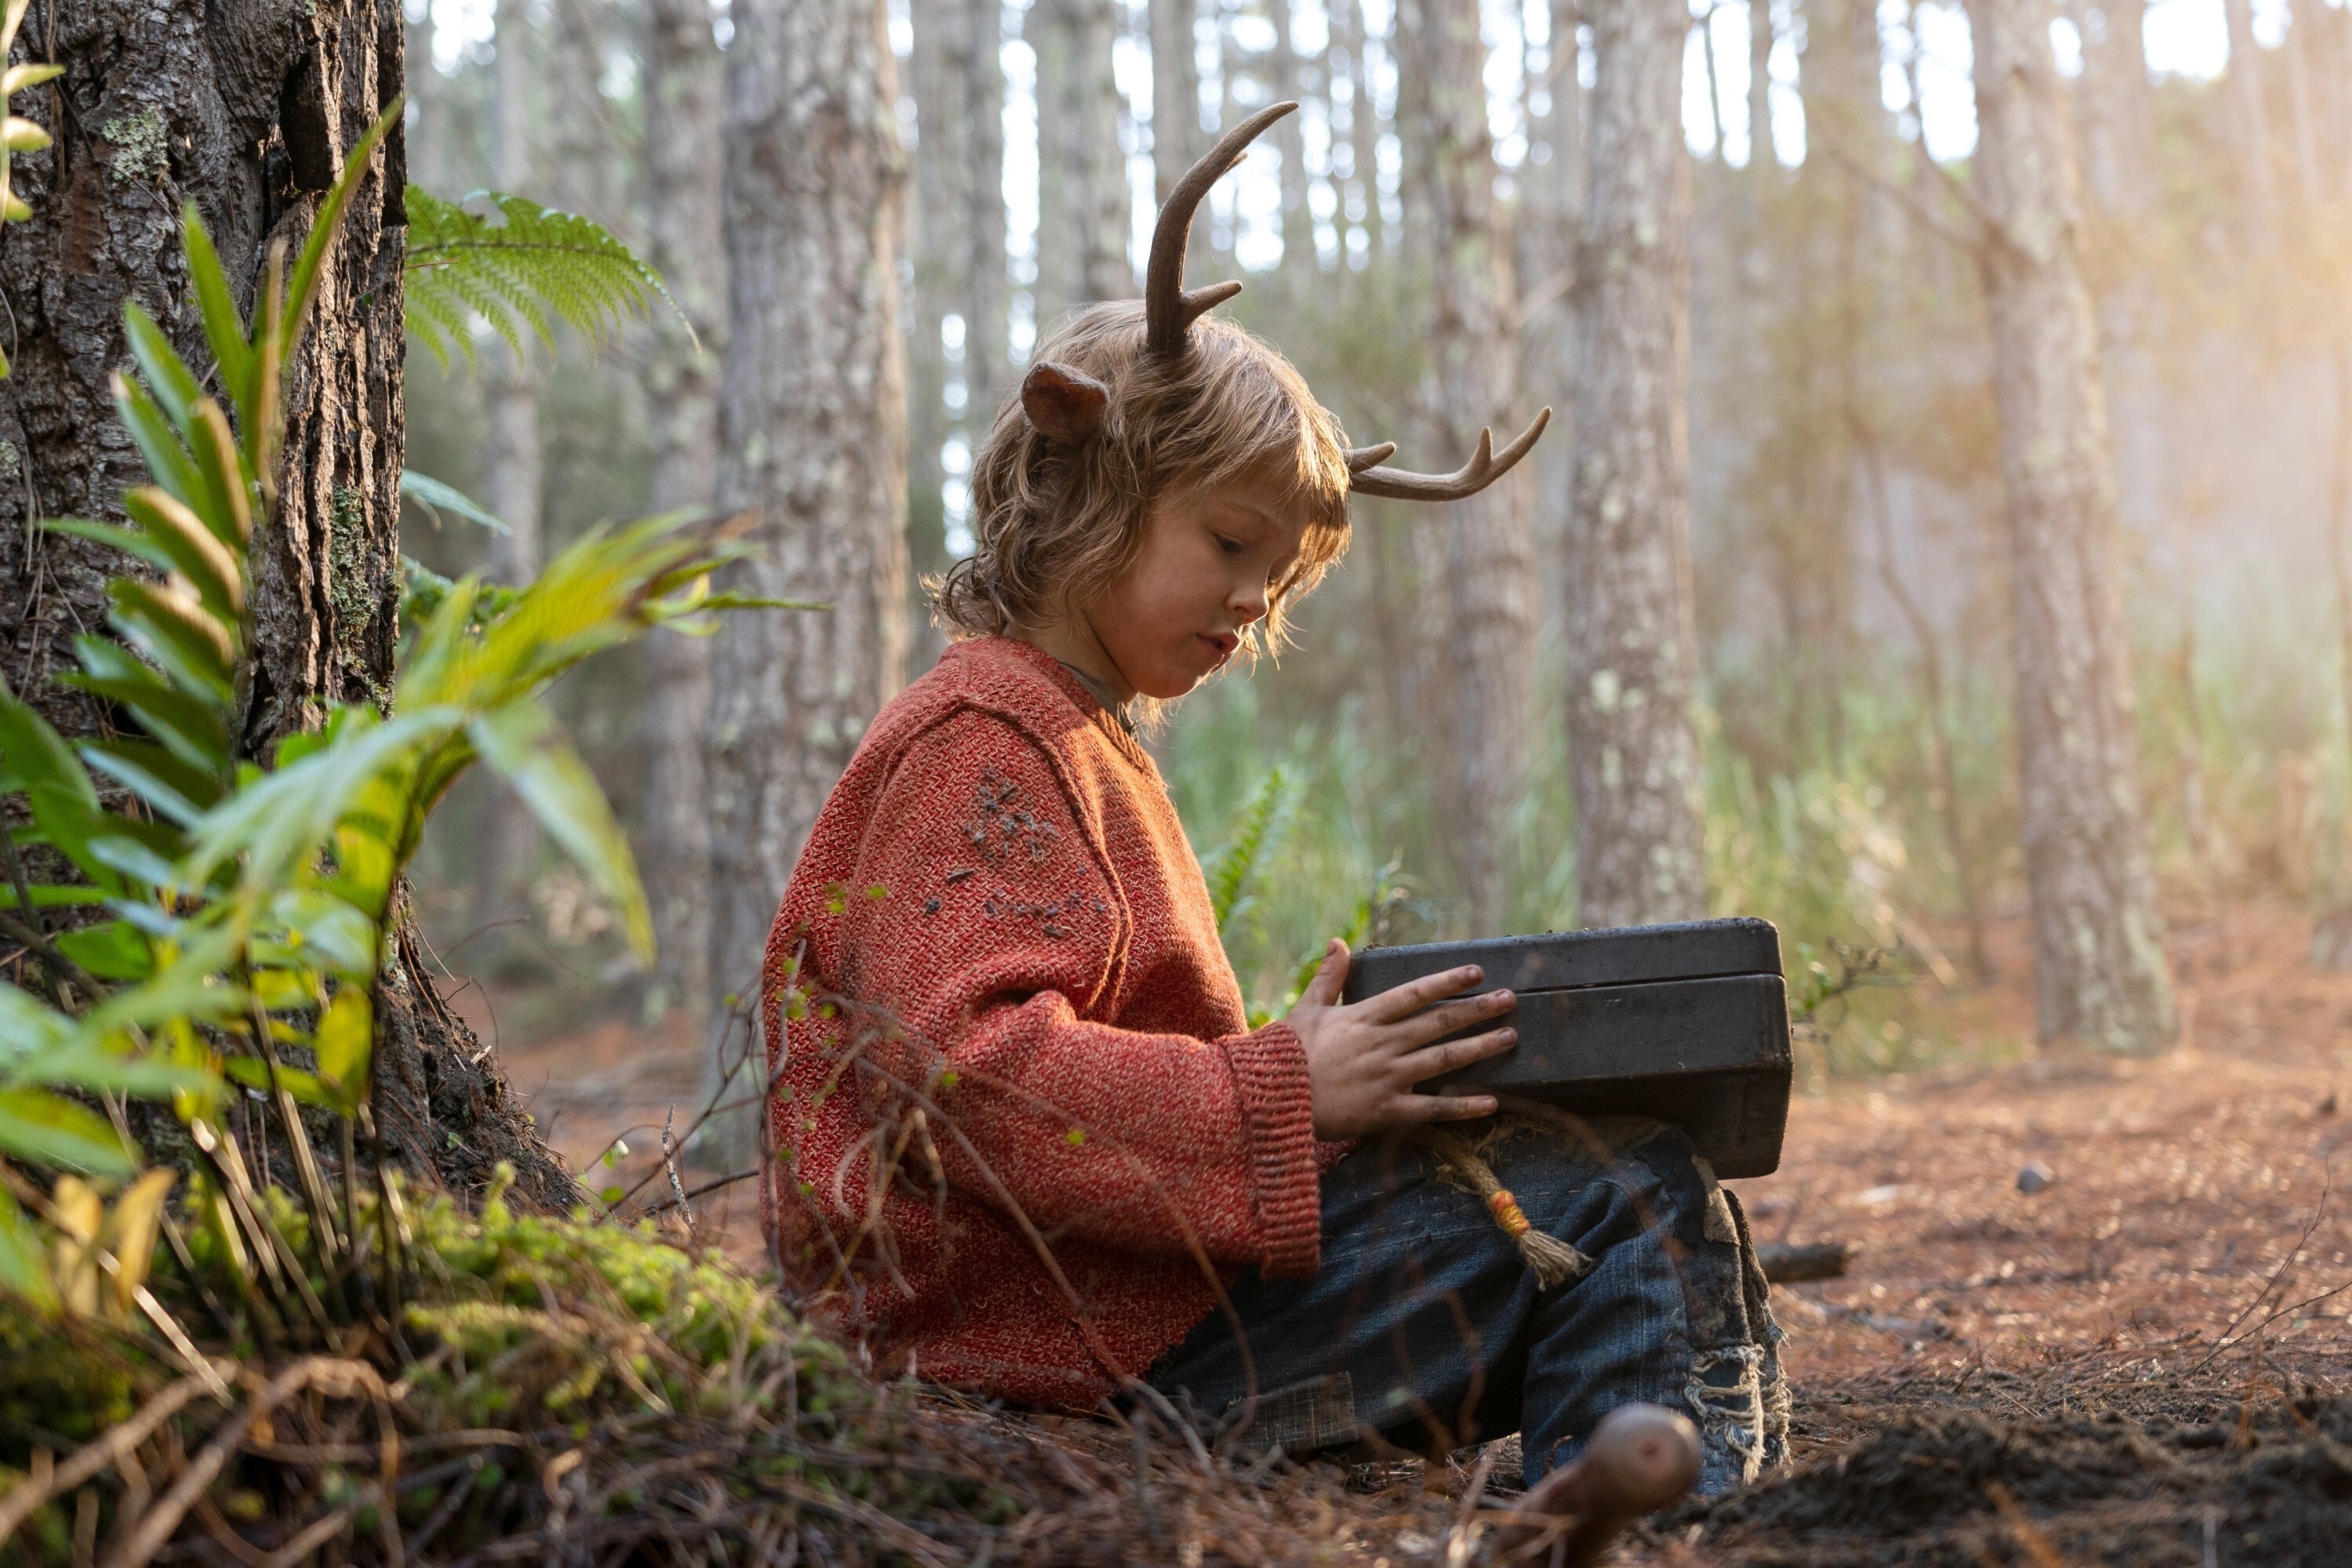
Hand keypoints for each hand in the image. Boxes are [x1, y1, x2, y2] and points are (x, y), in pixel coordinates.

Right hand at [1284, 938, 1517, 1140]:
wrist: (1272, 1100)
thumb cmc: (1286, 1053)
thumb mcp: (1306, 1009)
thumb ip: (1329, 976)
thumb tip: (1338, 941)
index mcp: (1364, 1017)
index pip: (1415, 994)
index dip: (1448, 981)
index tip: (1477, 972)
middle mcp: (1383, 1044)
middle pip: (1439, 1023)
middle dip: (1478, 1010)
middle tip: (1510, 1000)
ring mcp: (1388, 1078)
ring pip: (1444, 1060)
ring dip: (1480, 1048)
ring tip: (1509, 1037)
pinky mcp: (1388, 1111)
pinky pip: (1433, 1109)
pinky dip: (1463, 1106)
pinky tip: (1490, 1101)